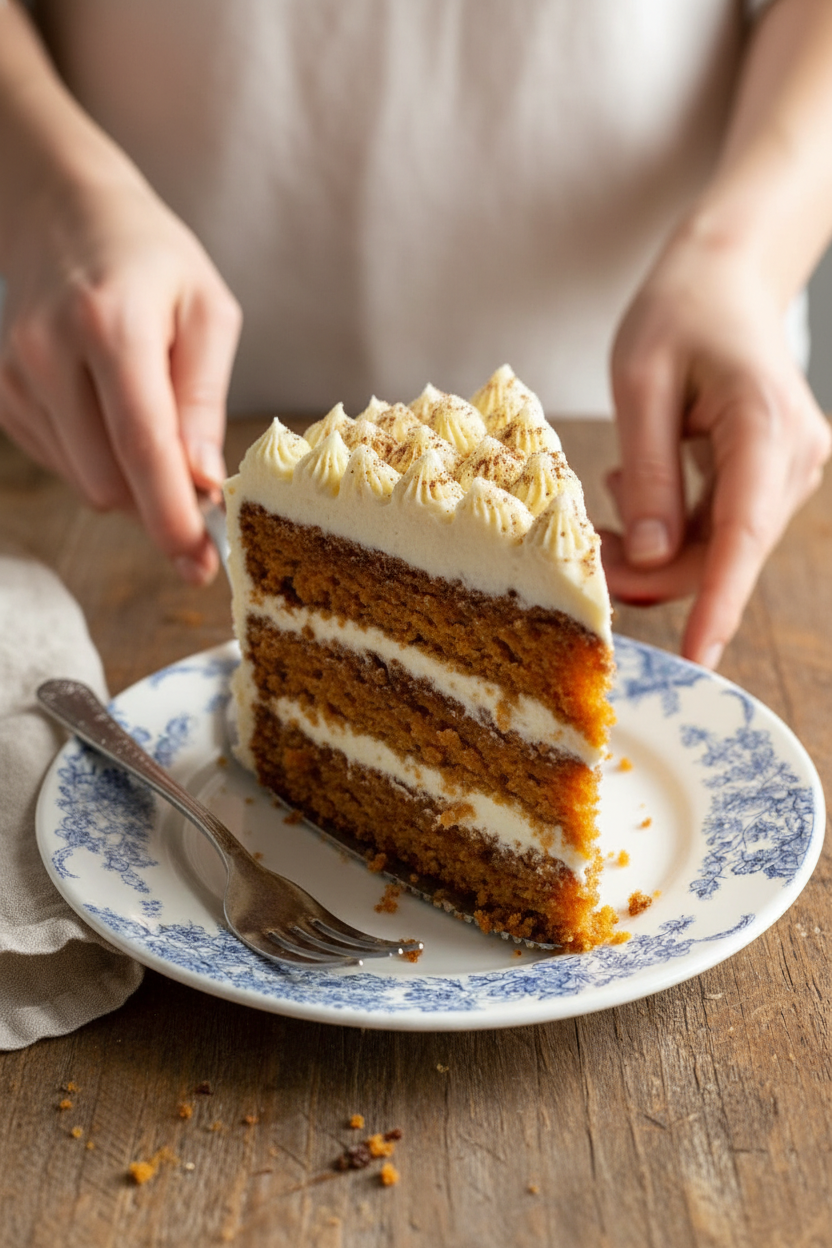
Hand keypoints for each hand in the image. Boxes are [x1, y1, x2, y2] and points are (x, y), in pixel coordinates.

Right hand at [0, 159, 240, 583]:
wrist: (62, 211)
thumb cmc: (153, 260)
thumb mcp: (207, 313)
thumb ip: (204, 401)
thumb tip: (203, 483)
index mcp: (110, 325)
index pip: (142, 447)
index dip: (172, 516)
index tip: (201, 563)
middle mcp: (47, 352)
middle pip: (107, 482)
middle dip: (157, 502)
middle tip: (199, 492)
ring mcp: (12, 374)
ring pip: (83, 481)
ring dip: (129, 480)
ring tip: (150, 420)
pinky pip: (61, 463)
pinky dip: (97, 459)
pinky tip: (108, 410)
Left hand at [603, 231, 830, 667]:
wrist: (726, 276)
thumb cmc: (679, 312)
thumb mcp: (641, 384)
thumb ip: (649, 473)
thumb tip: (646, 556)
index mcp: (764, 425)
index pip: (742, 533)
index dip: (719, 602)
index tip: (700, 657)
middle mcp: (793, 456)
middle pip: (724, 550)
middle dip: (652, 570)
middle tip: (585, 557)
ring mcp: (789, 469)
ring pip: (719, 546)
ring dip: (655, 548)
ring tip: (604, 498)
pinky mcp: (772, 476)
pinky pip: (720, 525)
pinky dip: (669, 526)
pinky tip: (633, 484)